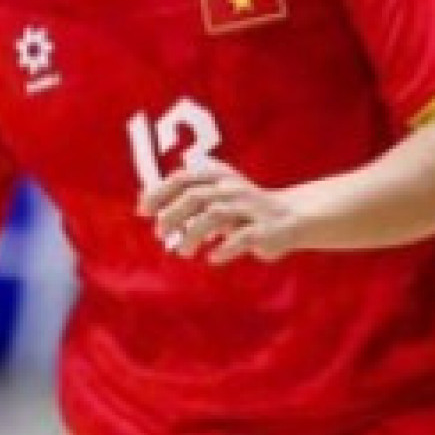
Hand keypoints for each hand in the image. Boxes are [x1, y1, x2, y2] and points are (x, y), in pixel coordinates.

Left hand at [142, 158, 306, 264]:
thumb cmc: (244, 208)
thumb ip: (187, 195)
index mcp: (218, 176)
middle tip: (159, 233)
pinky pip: (242, 238)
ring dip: (193, 234)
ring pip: (215, 215)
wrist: (291, 216)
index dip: (160, 193)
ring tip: (182, 251)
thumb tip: (146, 203)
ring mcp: (250, 208)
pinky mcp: (265, 229)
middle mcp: (232, 188)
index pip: (183, 179)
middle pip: (196, 197)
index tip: (143, 210)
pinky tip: (213, 258)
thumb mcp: (216, 194)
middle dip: (173, 215)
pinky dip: (225, 248)